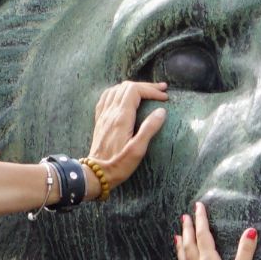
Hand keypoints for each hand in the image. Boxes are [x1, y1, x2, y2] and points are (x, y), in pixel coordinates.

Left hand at [86, 79, 169, 193]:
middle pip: (127, 87)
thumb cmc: (119, 164)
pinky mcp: (100, 120)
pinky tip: (124, 96)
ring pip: (117, 89)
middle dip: (146, 86)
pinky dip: (119, 91)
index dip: (151, 90)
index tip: (164, 98)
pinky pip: (107, 97)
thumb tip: (161, 111)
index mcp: (121, 117)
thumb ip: (149, 129)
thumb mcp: (138, 150)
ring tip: (147, 90)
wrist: (96, 173)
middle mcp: (110, 112)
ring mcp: (103, 115)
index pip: (135, 91)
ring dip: (133, 87)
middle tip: (162, 90)